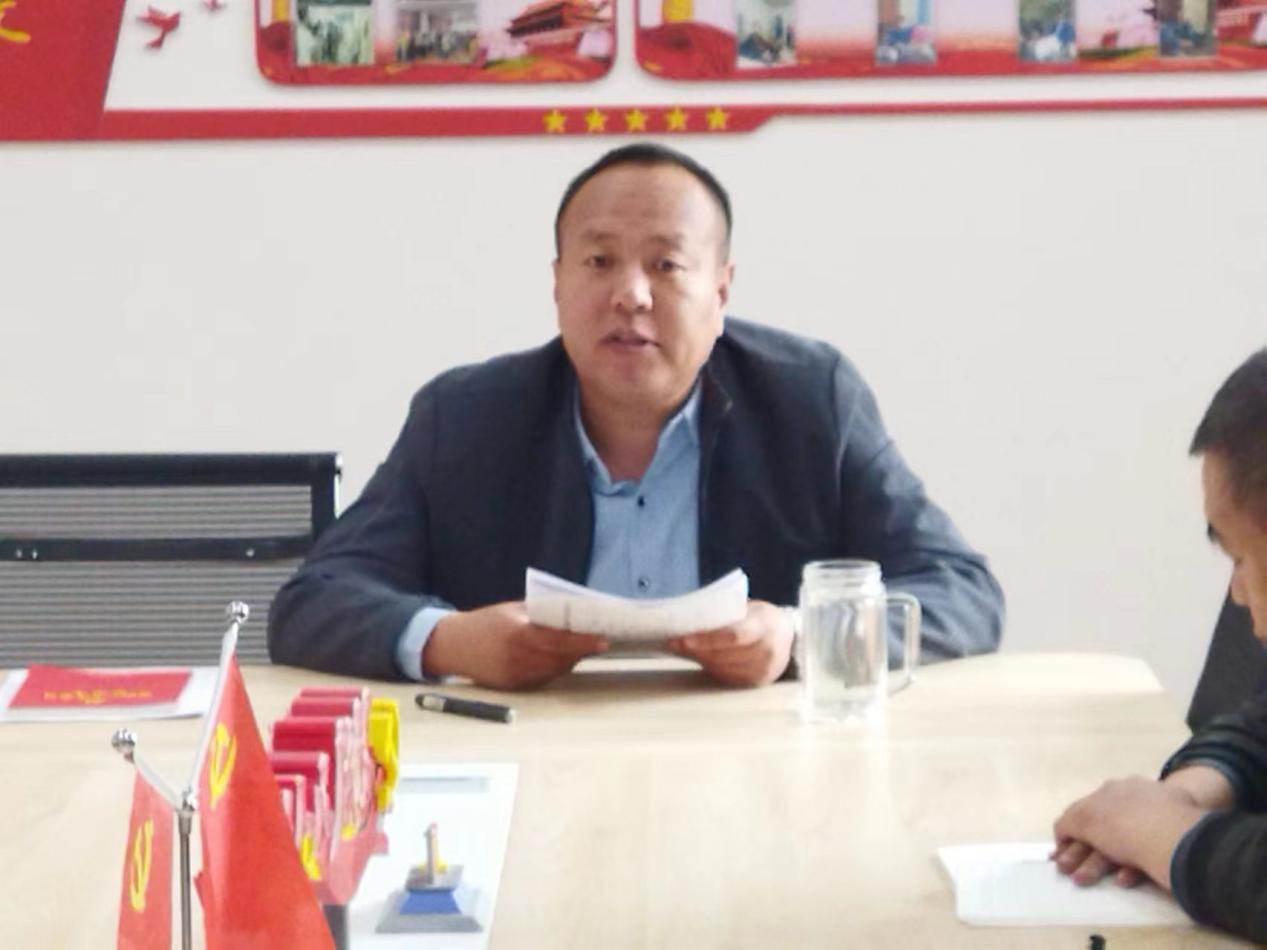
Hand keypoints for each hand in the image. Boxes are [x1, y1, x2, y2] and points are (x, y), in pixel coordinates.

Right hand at [422, 601, 607, 689]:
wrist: (453, 645)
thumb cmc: (485, 622)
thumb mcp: (512, 610)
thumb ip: (540, 613)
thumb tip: (573, 613)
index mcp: (518, 634)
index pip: (559, 640)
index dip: (583, 641)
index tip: (603, 639)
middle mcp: (517, 657)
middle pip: (561, 658)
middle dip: (582, 650)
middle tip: (599, 641)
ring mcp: (515, 675)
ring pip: (555, 670)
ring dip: (571, 660)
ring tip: (582, 647)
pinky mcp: (513, 686)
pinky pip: (543, 678)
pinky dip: (555, 668)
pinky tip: (560, 658)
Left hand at [667, 600, 793, 686]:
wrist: (788, 635)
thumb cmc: (761, 618)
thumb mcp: (748, 608)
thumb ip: (725, 614)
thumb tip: (688, 620)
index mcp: (765, 624)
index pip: (733, 636)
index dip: (706, 640)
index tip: (682, 639)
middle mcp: (769, 649)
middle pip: (725, 655)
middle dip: (697, 650)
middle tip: (675, 644)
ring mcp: (766, 669)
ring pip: (724, 669)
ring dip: (702, 661)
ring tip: (686, 651)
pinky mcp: (760, 682)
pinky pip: (729, 678)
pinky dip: (713, 669)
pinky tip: (703, 660)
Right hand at [1052, 775, 1210, 890]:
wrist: (1174, 839)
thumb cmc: (1122, 826)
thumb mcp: (1083, 820)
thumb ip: (1068, 823)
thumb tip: (1062, 830)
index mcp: (1112, 788)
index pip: (1084, 809)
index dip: (1069, 832)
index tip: (1059, 855)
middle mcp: (1134, 797)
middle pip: (1103, 827)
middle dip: (1083, 852)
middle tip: (1072, 873)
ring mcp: (1157, 815)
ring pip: (1123, 841)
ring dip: (1101, 862)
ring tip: (1089, 881)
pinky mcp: (1176, 836)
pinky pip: (1147, 851)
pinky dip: (1131, 865)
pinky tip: (1124, 879)